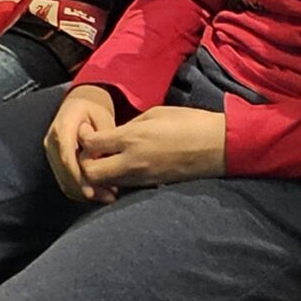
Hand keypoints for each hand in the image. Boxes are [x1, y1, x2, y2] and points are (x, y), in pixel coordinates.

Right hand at [45, 84, 118, 201]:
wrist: (78, 104)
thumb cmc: (93, 109)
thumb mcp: (102, 117)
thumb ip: (102, 138)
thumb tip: (100, 160)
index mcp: (62, 127)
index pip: (66, 156)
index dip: (77, 177)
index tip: (91, 192)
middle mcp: (51, 140)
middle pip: (63, 172)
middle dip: (83, 189)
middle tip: (108, 197)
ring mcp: (50, 151)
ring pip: (62, 179)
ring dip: (83, 192)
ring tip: (107, 196)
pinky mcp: (54, 160)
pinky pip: (63, 180)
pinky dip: (79, 190)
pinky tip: (97, 192)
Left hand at [77, 103, 226, 194]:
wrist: (218, 147)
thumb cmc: (188, 123)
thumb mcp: (153, 114)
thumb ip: (128, 127)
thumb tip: (113, 136)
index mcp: (131, 138)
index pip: (90, 144)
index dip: (82, 137)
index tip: (85, 130)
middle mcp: (132, 161)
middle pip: (91, 173)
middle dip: (84, 163)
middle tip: (90, 151)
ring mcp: (142, 177)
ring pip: (106, 183)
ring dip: (100, 173)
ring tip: (105, 159)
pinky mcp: (152, 186)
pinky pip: (125, 186)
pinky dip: (116, 179)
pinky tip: (122, 167)